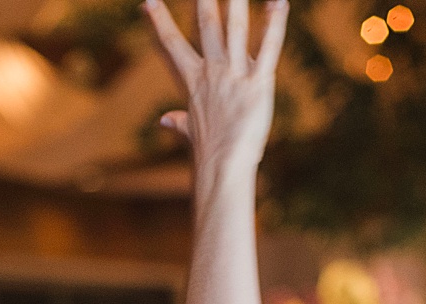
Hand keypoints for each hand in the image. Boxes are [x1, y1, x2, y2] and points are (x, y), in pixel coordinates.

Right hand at [144, 0, 289, 177]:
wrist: (222, 166)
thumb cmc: (207, 152)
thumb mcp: (190, 131)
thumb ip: (178, 120)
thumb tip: (164, 120)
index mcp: (192, 80)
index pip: (170, 43)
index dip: (158, 21)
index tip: (147, 1)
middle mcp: (212, 71)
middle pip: (205, 24)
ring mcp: (235, 75)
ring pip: (235, 28)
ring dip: (236, 1)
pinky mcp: (259, 83)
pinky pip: (270, 47)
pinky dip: (275, 23)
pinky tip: (278, 2)